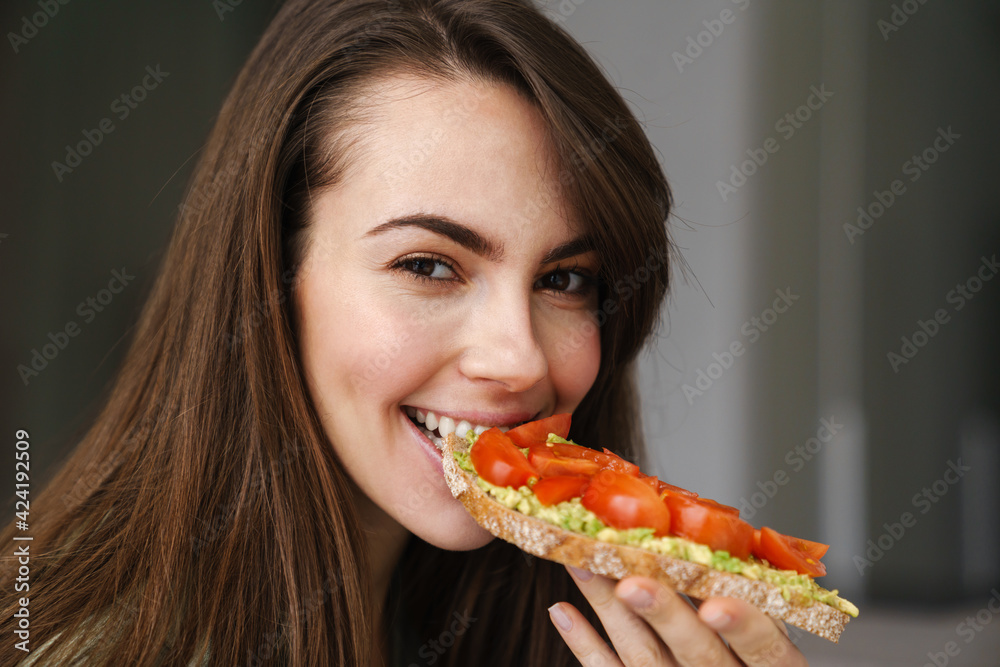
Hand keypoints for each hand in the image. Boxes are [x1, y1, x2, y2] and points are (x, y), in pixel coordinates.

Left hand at [549, 564, 807, 665]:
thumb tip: (714, 533)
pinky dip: (585, 645)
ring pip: (644, 656)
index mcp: (772, 664)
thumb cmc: (751, 657)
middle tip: (631, 583)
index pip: (765, 647)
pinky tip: (563, 612)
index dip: (742, 626)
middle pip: (697, 652)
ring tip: (583, 566)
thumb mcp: (770, 637)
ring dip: (610, 610)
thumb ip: (753, 597)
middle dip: (663, 614)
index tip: (714, 605)